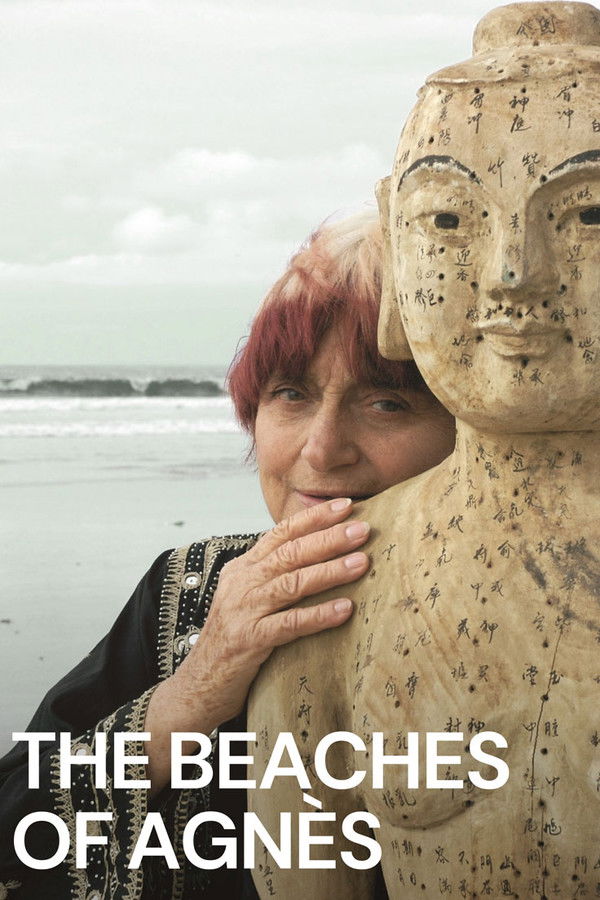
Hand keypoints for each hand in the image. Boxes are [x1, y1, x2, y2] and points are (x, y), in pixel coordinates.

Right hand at [145, 498, 368, 789]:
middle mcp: (242, 583)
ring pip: (291, 583)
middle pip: (290, 553)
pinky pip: (290, 624)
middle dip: (328, 538)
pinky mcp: (249, 640)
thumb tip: (317, 554)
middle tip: (362, 529)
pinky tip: (345, 609)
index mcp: (243, 568)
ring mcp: (244, 611)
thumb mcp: (246, 597)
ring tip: (362, 562)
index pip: (280, 533)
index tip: (345, 506)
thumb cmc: (232, 639)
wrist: (197, 684)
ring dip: (329, 571)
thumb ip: (273, 576)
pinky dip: (319, 615)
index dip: (313, 518)